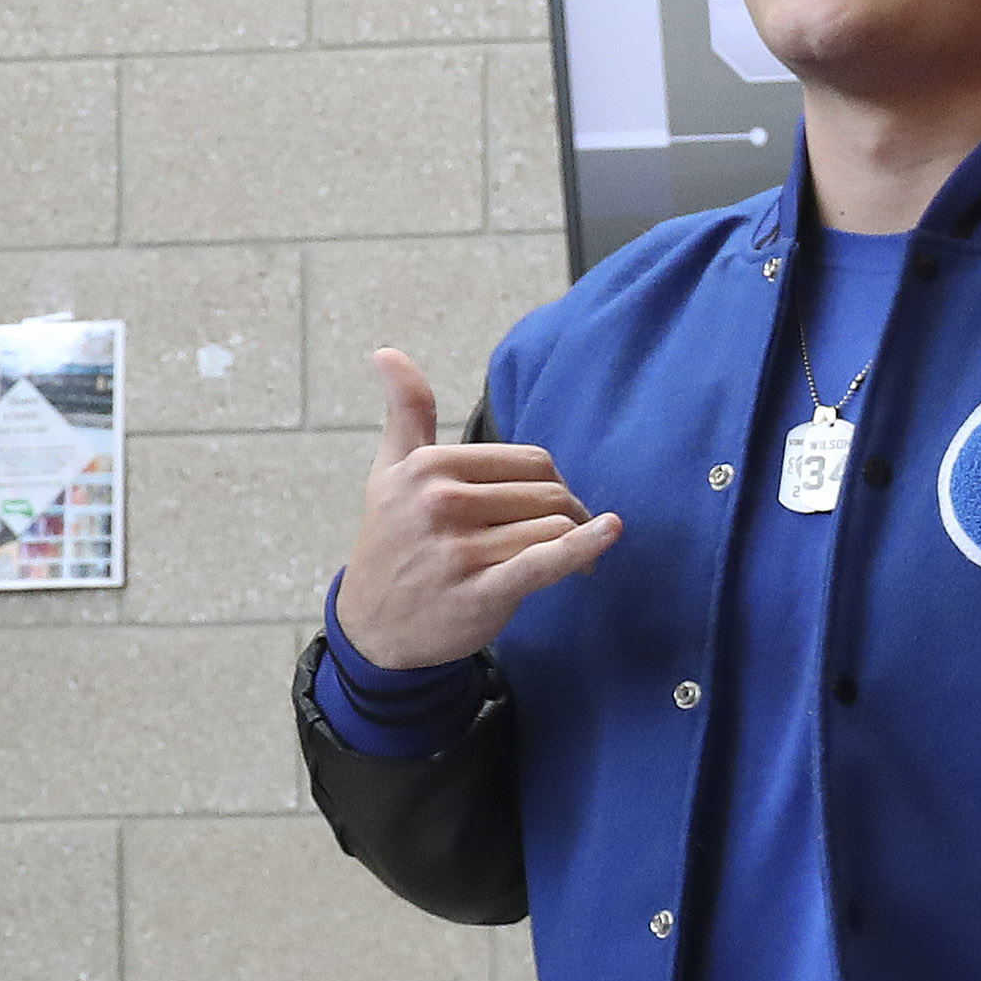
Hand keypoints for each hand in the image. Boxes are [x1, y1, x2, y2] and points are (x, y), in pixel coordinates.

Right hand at [333, 348, 619, 669]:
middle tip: (563, 539)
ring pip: (554, 526)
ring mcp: (458, 549)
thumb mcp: (390, 473)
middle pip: (548, 492)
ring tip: (567, 562)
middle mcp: (440, 503)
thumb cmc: (393, 542)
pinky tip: (608, 533)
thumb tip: (387, 351)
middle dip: (569, 513)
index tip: (548, 508)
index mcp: (428, 467)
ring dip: (575, 545)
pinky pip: (545, 561)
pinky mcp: (479, 591)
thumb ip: (405, 413)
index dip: (553, 484)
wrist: (373, 629)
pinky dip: (583, 547)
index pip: (531, 460)